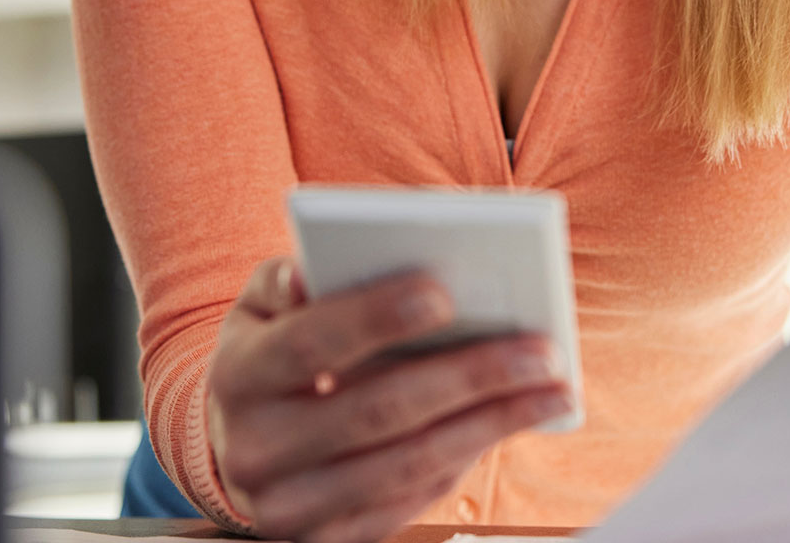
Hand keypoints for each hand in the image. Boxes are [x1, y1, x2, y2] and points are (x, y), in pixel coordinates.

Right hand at [203, 255, 573, 542]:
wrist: (238, 443)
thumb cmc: (270, 355)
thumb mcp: (260, 308)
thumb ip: (284, 280)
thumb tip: (310, 273)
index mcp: (237, 377)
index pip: (310, 343)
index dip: (375, 318)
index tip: (444, 292)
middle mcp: (256, 450)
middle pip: (377, 411)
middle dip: (468, 377)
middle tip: (540, 350)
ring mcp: (291, 506)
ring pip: (407, 464)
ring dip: (491, 425)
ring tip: (551, 388)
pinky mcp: (329, 539)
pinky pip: (412, 500)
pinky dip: (467, 459)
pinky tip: (510, 423)